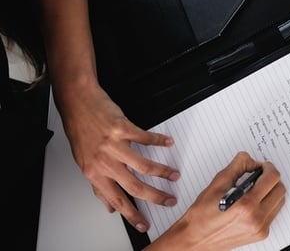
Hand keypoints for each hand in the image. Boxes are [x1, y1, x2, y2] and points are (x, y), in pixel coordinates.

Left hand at [57, 84, 178, 232]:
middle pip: (134, 186)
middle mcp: (104, 162)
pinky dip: (159, 141)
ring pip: (143, 165)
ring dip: (162, 172)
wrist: (77, 104)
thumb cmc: (81, 132)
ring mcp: (113, 145)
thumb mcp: (84, 163)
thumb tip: (108, 206)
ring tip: (173, 174)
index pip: (116, 200)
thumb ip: (98, 185)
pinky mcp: (122, 128)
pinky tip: (167, 143)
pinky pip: (145, 138)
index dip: (131, 215)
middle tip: (169, 200)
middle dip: (155, 197)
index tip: (143, 224)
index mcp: (94, 173)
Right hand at [150, 153, 284, 250]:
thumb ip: (237, 166)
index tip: (261, 166)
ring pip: (279, 201)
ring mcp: (260, 228)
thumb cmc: (201, 215)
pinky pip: (273, 213)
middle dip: (270, 178)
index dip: (268, 167)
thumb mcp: (217, 184)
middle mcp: (256, 219)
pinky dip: (267, 203)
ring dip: (271, 191)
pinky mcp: (260, 234)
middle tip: (258, 176)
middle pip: (280, 189)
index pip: (272, 178)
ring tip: (255, 189)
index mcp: (246, 205)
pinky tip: (253, 202)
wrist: (194, 239)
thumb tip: (251, 160)